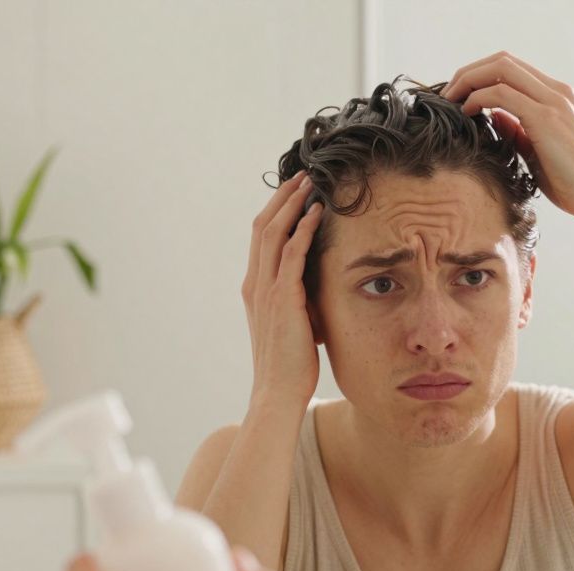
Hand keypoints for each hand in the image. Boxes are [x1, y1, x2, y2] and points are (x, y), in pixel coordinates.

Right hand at [242, 170, 325, 409]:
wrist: (276, 392)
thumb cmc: (289, 365)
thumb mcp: (293, 325)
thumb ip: (300, 302)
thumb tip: (319, 291)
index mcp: (255, 288)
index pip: (261, 239)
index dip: (275, 211)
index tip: (293, 193)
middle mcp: (255, 283)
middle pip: (263, 226)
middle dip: (282, 198)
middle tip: (301, 176)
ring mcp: (266, 289)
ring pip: (274, 233)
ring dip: (291, 204)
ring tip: (309, 183)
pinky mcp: (283, 298)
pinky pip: (292, 253)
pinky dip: (302, 228)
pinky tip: (316, 212)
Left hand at [442, 51, 573, 224]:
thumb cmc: (571, 181)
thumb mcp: (536, 151)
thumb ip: (517, 129)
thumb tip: (493, 115)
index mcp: (555, 96)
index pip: (511, 68)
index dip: (480, 76)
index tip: (457, 96)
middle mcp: (556, 91)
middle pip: (503, 60)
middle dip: (468, 72)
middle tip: (446, 94)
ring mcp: (553, 100)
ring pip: (501, 68)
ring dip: (468, 80)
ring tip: (449, 100)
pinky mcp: (546, 117)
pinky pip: (502, 93)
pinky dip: (478, 97)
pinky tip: (466, 113)